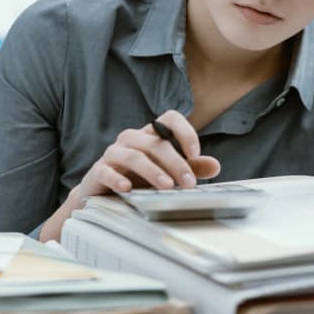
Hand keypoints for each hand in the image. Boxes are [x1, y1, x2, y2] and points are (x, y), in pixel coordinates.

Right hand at [77, 110, 220, 199]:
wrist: (102, 194)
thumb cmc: (138, 178)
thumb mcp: (166, 172)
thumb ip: (190, 167)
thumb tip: (215, 165)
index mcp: (150, 135)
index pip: (169, 119)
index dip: (184, 132)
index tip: (195, 153)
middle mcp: (132, 139)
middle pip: (156, 143)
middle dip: (175, 163)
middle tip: (189, 183)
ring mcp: (113, 153)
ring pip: (134, 157)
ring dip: (153, 172)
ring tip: (167, 187)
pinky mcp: (98, 171)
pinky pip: (107, 171)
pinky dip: (117, 179)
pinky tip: (128, 189)